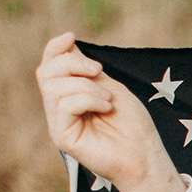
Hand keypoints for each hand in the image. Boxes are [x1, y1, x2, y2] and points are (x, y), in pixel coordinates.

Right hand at [36, 32, 173, 191]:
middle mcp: (59, 108)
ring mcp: (59, 122)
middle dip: (72, 63)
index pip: (50, 66)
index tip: (71, 37)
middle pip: (46, 72)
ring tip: (108, 99)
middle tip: (99, 71)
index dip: (55, 48)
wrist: (146, 155)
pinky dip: (87, 99)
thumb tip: (67, 44)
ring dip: (86, 86)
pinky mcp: (61, 136)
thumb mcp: (111, 87)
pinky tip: (106, 107)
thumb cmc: (133, 125)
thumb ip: (87, 70)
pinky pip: (63, 104)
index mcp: (70, 94)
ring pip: (54, 87)